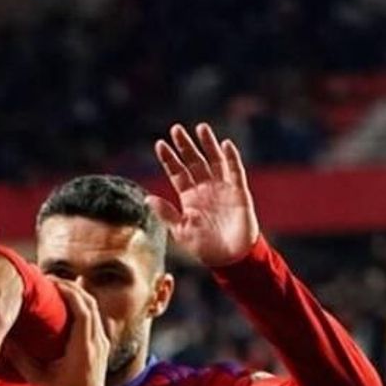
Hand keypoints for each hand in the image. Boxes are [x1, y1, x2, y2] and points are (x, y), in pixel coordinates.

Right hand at [10, 278, 115, 385]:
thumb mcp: (40, 380)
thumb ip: (23, 362)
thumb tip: (6, 343)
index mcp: (84, 346)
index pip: (82, 310)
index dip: (68, 292)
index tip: (50, 282)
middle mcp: (97, 340)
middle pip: (89, 302)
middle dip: (71, 286)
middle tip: (50, 279)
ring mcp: (102, 340)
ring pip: (94, 306)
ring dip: (77, 293)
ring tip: (57, 285)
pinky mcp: (101, 342)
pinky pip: (93, 315)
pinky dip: (81, 303)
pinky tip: (67, 300)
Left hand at [150, 122, 258, 267]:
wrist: (229, 257)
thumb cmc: (204, 247)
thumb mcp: (180, 231)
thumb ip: (166, 213)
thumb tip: (146, 198)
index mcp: (189, 197)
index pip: (177, 173)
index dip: (169, 159)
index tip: (159, 144)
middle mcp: (205, 189)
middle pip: (194, 162)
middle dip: (185, 146)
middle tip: (176, 128)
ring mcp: (222, 188)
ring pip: (214, 160)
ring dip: (207, 144)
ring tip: (200, 127)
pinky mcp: (239, 192)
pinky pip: (235, 171)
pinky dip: (231, 158)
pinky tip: (224, 144)